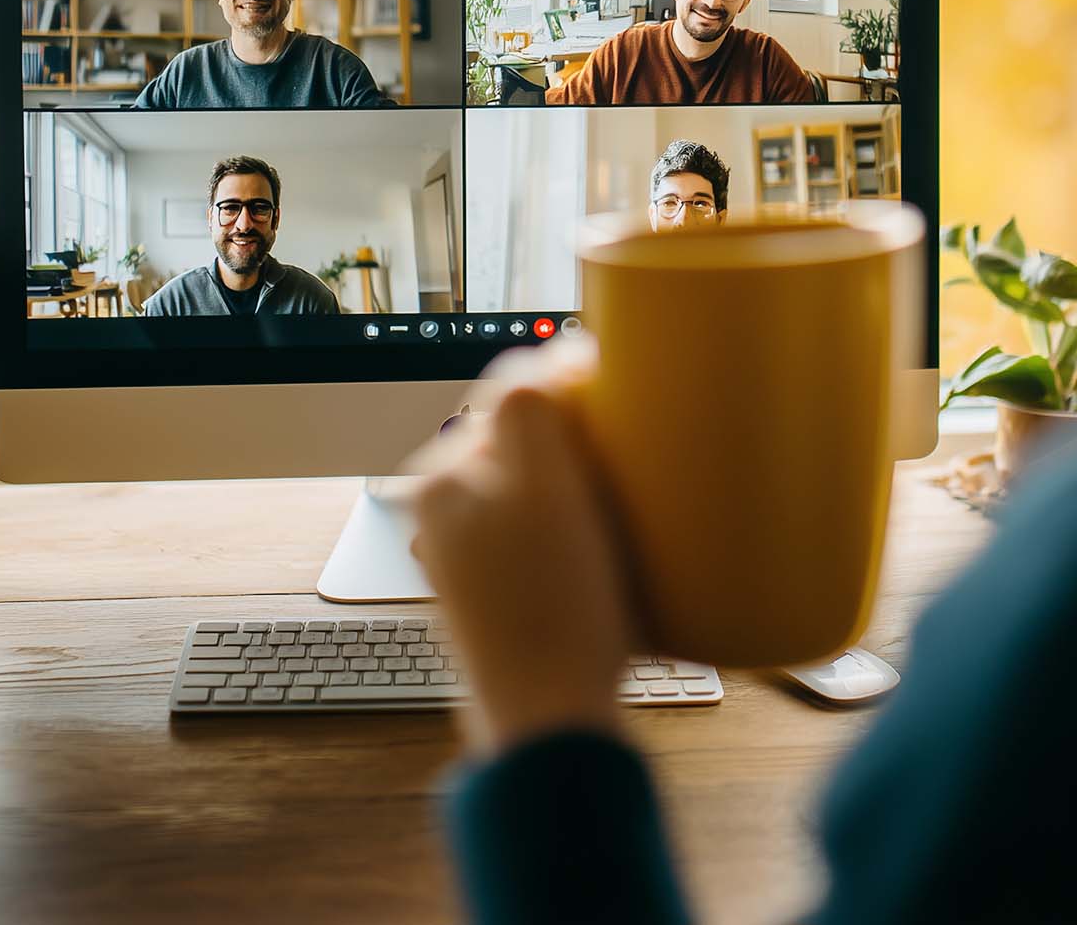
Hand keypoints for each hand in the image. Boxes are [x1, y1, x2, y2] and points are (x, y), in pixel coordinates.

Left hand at [408, 337, 638, 754]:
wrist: (551, 719)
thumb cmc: (549, 609)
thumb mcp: (543, 485)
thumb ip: (530, 406)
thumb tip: (545, 357)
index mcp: (445, 474)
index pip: (516, 388)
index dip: (576, 375)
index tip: (626, 383)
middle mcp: (447, 510)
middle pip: (526, 435)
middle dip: (580, 432)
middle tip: (632, 445)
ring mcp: (472, 554)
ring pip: (538, 482)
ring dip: (582, 479)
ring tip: (625, 500)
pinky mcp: (503, 592)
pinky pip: (545, 531)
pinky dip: (579, 525)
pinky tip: (608, 549)